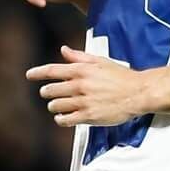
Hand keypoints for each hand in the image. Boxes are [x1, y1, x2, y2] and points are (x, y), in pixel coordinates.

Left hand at [27, 45, 149, 126]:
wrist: (139, 93)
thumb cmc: (121, 77)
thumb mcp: (100, 62)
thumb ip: (79, 57)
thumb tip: (63, 50)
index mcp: (81, 70)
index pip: (52, 70)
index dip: (37, 73)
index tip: (29, 75)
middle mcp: (79, 85)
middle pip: (49, 91)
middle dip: (48, 92)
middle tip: (51, 94)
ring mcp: (83, 101)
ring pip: (54, 106)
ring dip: (54, 106)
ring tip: (60, 106)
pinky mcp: (88, 116)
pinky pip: (64, 120)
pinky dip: (61, 119)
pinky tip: (64, 117)